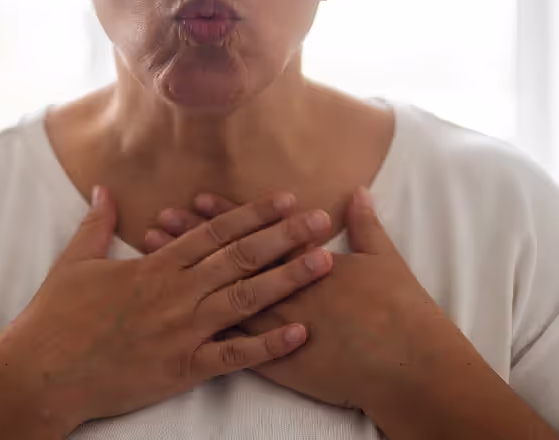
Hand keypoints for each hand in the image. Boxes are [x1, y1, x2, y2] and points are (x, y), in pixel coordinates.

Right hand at [0, 186, 337, 431]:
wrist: (43, 372)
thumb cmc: (56, 318)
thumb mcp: (76, 261)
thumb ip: (98, 224)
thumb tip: (104, 189)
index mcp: (155, 265)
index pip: (214, 231)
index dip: (253, 213)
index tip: (287, 199)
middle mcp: (176, 292)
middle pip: (241, 257)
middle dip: (286, 236)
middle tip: (323, 221)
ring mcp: (182, 331)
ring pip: (246, 298)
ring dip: (289, 279)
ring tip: (325, 263)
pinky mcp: (182, 368)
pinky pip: (234, 355)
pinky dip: (269, 344)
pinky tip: (301, 333)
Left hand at [147, 188, 453, 415]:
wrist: (407, 366)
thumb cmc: (401, 311)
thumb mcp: (385, 259)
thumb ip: (365, 225)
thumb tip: (357, 191)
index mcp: (308, 263)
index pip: (255, 233)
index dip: (223, 216)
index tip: (194, 200)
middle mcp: (287, 292)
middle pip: (227, 263)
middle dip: (191, 242)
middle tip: (156, 223)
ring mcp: (280, 328)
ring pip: (220, 302)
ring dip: (186, 285)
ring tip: (151, 267)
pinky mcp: (282, 364)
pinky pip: (235, 350)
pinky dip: (204, 336)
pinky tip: (173, 326)